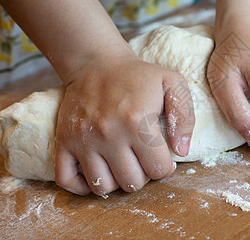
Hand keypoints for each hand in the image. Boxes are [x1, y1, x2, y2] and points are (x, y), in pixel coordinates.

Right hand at [54, 46, 194, 195]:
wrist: (97, 63)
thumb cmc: (138, 76)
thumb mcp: (172, 83)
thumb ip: (185, 116)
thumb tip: (182, 151)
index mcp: (137, 121)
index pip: (158, 169)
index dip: (165, 167)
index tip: (162, 157)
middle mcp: (109, 134)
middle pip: (132, 183)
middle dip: (143, 175)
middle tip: (142, 160)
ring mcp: (83, 140)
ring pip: (102, 188)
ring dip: (116, 182)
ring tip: (122, 165)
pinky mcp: (64, 141)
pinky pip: (66, 180)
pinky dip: (81, 186)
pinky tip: (98, 173)